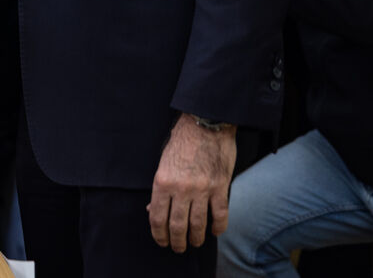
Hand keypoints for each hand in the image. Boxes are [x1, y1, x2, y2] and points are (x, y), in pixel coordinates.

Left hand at [147, 114, 236, 252]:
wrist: (205, 124)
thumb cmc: (181, 142)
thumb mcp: (163, 162)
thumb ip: (160, 188)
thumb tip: (151, 209)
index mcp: (162, 182)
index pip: (157, 217)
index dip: (158, 234)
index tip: (161, 241)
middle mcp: (181, 189)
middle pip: (177, 226)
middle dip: (176, 241)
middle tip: (178, 248)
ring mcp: (202, 189)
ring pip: (198, 224)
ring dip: (196, 238)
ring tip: (195, 243)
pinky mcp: (220, 187)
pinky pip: (220, 214)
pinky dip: (218, 227)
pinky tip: (215, 232)